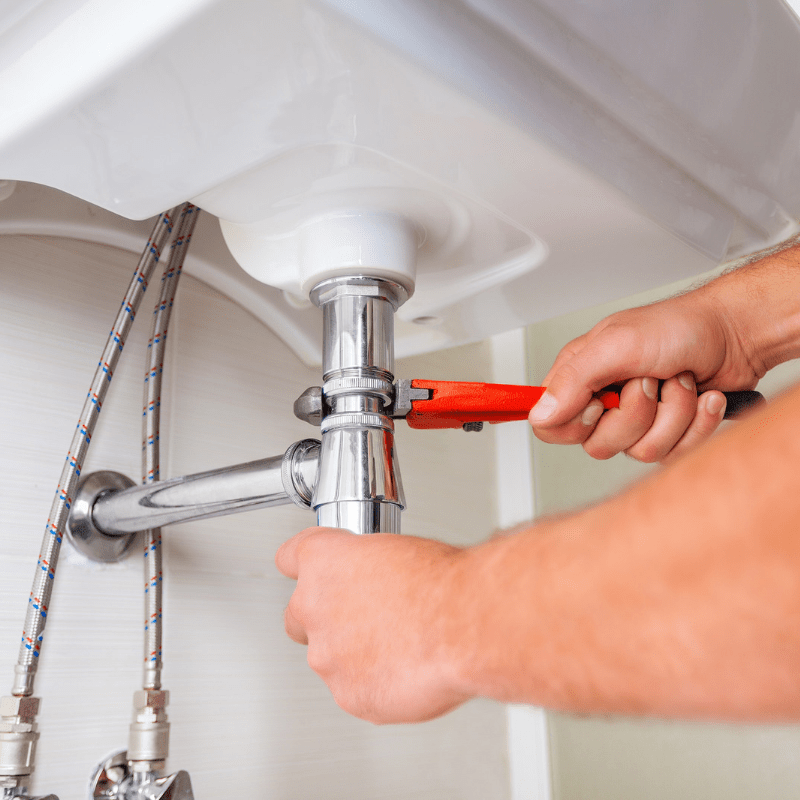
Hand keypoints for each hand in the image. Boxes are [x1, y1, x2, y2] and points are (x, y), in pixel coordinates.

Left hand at [275, 527, 470, 723]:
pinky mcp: (349, 695)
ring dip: (354, 653)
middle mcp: (313, 607)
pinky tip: (407, 668)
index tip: (317, 572)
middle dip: (324, 619)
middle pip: (298, 616)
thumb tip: (375, 579)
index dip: (309, 567)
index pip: (290, 558)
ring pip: (329, 658)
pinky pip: (354, 689)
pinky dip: (376, 683)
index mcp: (322, 560)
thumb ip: (369, 568)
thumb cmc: (440, 582)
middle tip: (363, 617)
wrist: (463, 625)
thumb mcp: (399, 550)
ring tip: (400, 644)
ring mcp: (328, 656)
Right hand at [528, 288, 760, 462]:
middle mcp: (604, 400)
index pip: (550, 425)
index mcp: (580, 376)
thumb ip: (573, 379)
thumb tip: (541, 413)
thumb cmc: (680, 327)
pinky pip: (674, 453)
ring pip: (641, 452)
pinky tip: (702, 397)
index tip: (599, 402)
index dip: (575, 423)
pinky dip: (697, 423)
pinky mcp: (668, 433)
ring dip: (673, 415)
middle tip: (649, 381)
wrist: (737, 334)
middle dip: (636, 415)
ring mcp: (637, 420)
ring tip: (680, 383)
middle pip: (598, 445)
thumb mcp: (618, 344)